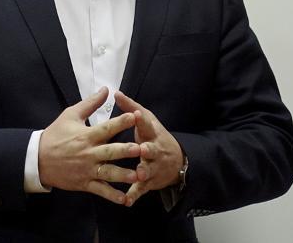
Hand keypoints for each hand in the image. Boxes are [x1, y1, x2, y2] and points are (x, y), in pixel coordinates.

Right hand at [38, 87, 141, 204]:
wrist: (37, 159)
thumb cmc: (55, 134)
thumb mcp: (70, 115)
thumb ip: (90, 103)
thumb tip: (106, 89)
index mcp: (86, 135)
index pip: (107, 128)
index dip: (121, 122)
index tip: (135, 116)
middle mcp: (89, 153)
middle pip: (110, 152)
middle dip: (127, 151)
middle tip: (142, 149)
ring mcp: (87, 170)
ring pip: (108, 173)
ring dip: (123, 175)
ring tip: (138, 175)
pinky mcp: (84, 183)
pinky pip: (100, 190)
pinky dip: (112, 195)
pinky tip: (125, 199)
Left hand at [114, 91, 183, 206]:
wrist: (176, 161)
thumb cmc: (154, 136)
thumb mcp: (146, 120)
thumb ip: (130, 107)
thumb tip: (116, 92)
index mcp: (152, 133)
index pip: (148, 124)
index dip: (142, 119)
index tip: (136, 114)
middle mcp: (155, 149)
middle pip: (152, 149)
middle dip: (148, 149)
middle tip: (142, 148)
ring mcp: (154, 166)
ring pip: (148, 170)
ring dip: (143, 172)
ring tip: (137, 175)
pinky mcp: (150, 181)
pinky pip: (142, 189)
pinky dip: (135, 195)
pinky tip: (127, 201)